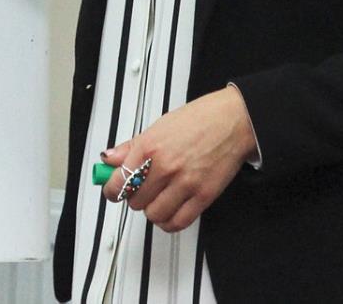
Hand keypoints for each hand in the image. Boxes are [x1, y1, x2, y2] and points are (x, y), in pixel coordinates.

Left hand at [98, 86, 256, 232]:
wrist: (234, 121)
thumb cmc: (200, 119)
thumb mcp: (158, 126)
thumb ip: (131, 147)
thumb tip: (109, 158)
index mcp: (149, 147)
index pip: (118, 183)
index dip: (112, 190)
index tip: (114, 191)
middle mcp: (165, 167)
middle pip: (135, 201)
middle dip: (136, 197)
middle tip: (143, 188)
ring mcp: (185, 183)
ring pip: (154, 215)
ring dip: (153, 210)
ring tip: (158, 198)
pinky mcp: (203, 196)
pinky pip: (177, 222)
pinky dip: (169, 222)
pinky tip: (170, 211)